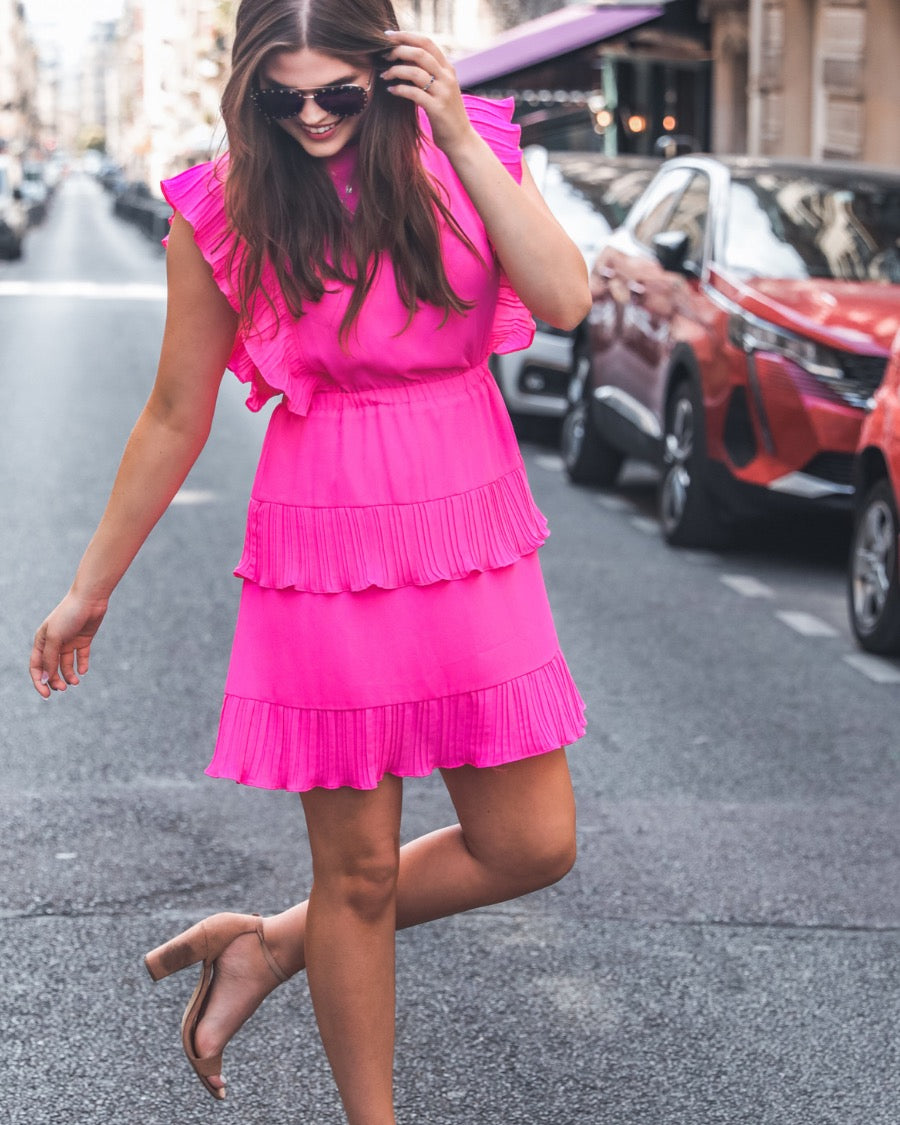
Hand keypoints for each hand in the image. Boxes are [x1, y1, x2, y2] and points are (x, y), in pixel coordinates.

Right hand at [30, 592, 108, 697]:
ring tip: (75, 682)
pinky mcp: (83, 640)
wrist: (89, 599)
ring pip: (66, 664)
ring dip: (69, 675)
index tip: (47, 694)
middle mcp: (54, 643)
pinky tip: (83, 671)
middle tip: (64, 688)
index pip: (36, 667)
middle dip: (56, 680)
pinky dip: (81, 665)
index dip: (39, 681)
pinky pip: (81, 657)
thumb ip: (49, 659)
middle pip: (51, 668)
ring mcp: (69, 641)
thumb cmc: (68, 615)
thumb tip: (44, 679)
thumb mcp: (55, 638)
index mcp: (41, 641)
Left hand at [380, 30, 474, 156]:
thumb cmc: (446, 115)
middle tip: (383, 55)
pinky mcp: (437, 108)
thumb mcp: (441, 88)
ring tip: (384, 75)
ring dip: (395, 71)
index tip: (389, 36)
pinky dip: (399, 90)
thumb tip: (404, 58)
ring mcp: (443, 92)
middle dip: (398, 50)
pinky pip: (413, 93)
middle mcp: (447, 77)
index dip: (406, 36)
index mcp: (448, 69)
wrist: (461, 140)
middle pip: (420, 53)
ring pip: (415, 72)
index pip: (427, 42)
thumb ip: (429, 73)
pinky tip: (390, 90)